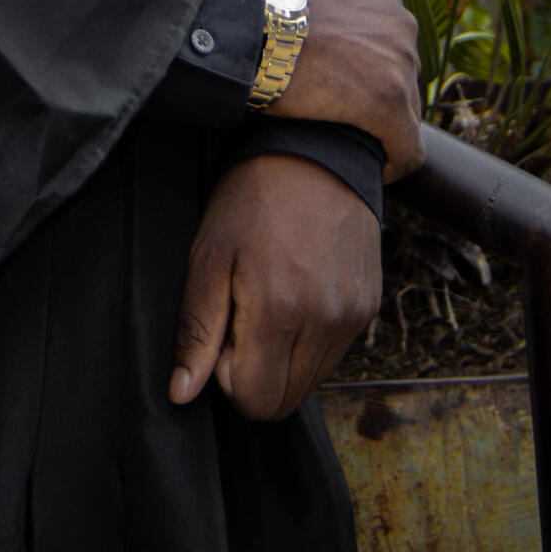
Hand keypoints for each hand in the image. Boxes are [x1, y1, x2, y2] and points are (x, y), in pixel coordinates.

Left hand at [168, 155, 380, 420]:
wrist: (318, 150)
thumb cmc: (253, 198)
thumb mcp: (209, 255)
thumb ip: (196, 330)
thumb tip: (182, 394)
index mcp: (280, 312)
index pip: (254, 401)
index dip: (228, 374)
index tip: (225, 325)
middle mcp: (326, 322)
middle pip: (285, 400)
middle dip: (256, 370)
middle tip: (245, 313)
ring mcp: (354, 316)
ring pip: (311, 381)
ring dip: (284, 357)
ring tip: (273, 297)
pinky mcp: (369, 306)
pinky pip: (334, 354)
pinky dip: (311, 339)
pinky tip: (299, 289)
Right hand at [266, 0, 423, 180]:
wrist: (251, 24)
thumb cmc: (262, 7)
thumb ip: (322, 0)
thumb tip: (303, 11)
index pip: (390, 44)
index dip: (370, 71)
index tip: (349, 91)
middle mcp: (400, 25)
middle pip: (403, 77)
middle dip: (380, 99)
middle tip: (347, 118)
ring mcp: (399, 63)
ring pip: (407, 114)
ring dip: (384, 129)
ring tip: (357, 145)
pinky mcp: (389, 104)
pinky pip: (408, 149)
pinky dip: (395, 163)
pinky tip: (376, 172)